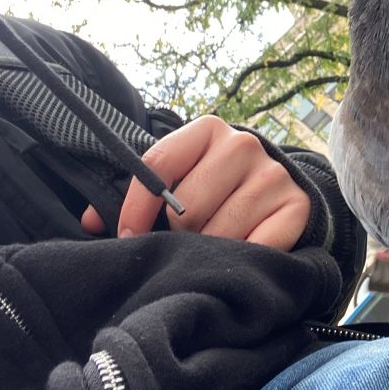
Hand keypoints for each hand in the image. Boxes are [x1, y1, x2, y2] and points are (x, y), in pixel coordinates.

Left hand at [81, 115, 310, 248]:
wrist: (280, 187)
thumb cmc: (216, 185)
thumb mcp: (181, 175)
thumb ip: (137, 194)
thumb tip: (91, 223)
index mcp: (208, 129)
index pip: (158, 164)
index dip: (136, 207)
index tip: (128, 235)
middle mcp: (243, 145)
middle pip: (188, 207)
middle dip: (178, 235)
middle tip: (183, 243)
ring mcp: (273, 176)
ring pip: (220, 232)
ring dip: (209, 251)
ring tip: (211, 249)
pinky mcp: (297, 206)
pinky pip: (257, 248)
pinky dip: (243, 260)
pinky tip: (240, 256)